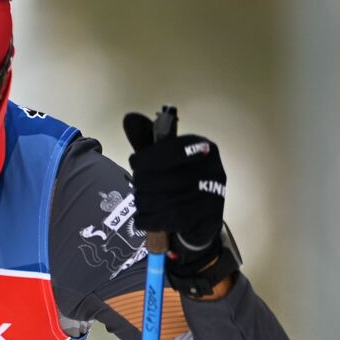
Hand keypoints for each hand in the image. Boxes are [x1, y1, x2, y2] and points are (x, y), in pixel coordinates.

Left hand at [122, 111, 226, 272]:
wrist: (204, 214)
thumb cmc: (185, 178)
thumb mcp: (174, 156)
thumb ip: (152, 142)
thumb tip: (129, 118)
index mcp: (204, 147)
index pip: (171, 151)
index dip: (146, 159)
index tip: (134, 162)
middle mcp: (210, 170)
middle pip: (161, 178)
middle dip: (142, 183)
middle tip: (140, 185)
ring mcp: (209, 197)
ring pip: (158, 200)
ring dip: (142, 202)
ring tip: (143, 200)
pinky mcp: (202, 220)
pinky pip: (163, 220)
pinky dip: (147, 219)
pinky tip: (145, 216)